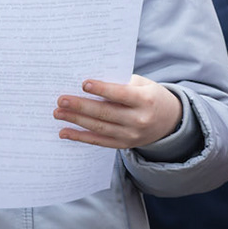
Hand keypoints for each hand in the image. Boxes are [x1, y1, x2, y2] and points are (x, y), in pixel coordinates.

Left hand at [54, 75, 182, 149]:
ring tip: (58, 113)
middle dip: (81, 106)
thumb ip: (121, 84)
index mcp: (145, 100)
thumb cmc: (151, 96)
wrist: (169, 121)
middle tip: (62, 100)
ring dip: (76, 120)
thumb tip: (89, 84)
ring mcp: (131, 135)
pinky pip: (98, 141)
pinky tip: (65, 131)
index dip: (102, 89)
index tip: (83, 83)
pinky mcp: (123, 144)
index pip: (121, 94)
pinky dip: (80, 137)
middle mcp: (139, 119)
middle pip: (105, 112)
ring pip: (98, 127)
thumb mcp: (143, 85)